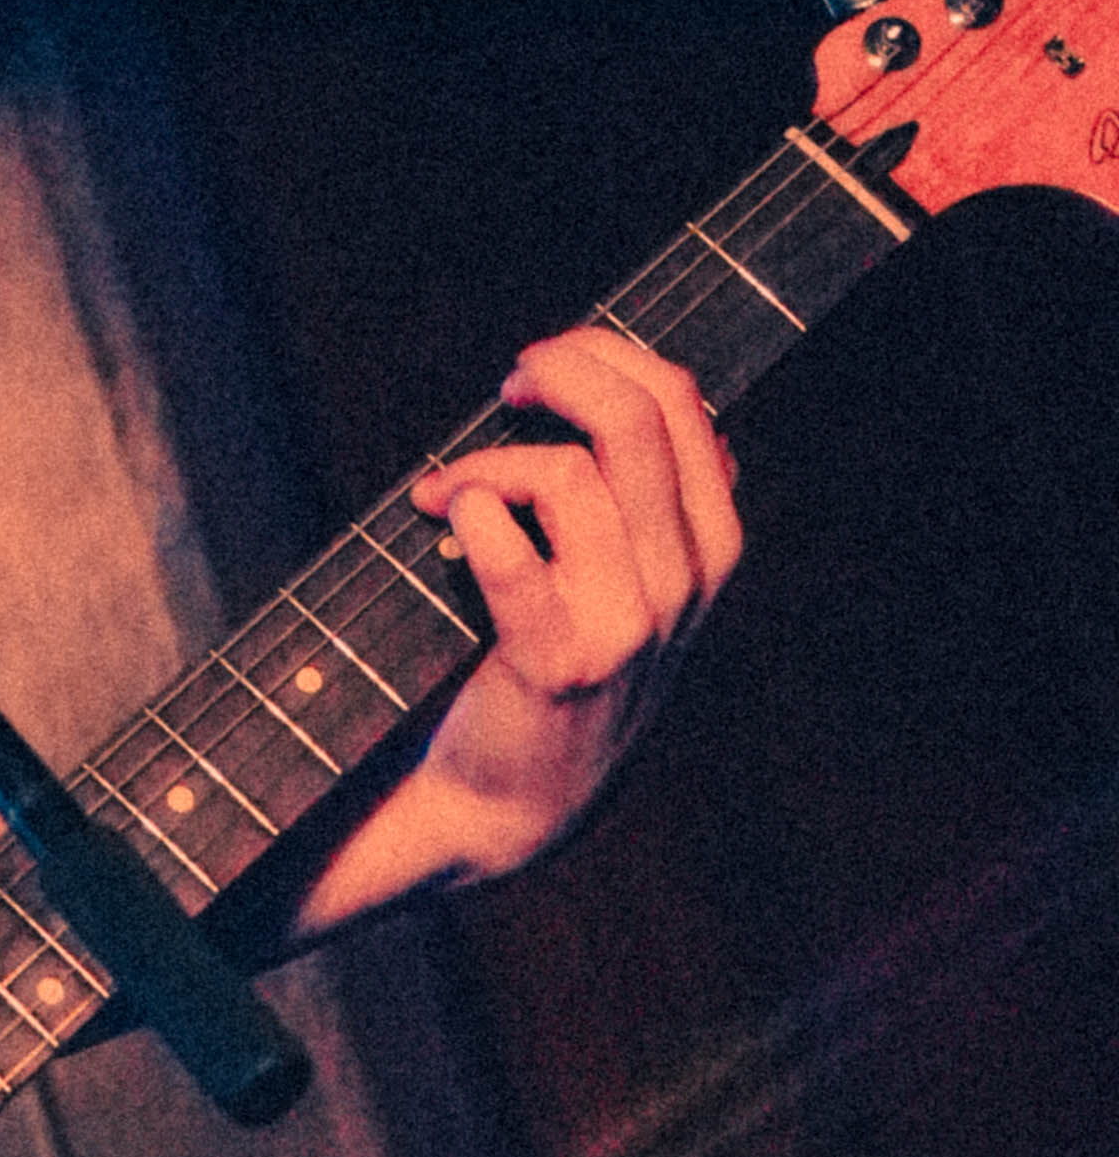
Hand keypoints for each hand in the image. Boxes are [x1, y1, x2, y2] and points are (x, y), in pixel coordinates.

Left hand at [387, 320, 741, 887]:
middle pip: (638, 420)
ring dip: (489, 461)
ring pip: (569, 475)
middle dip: (560, 373)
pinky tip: (443, 514)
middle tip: (506, 385)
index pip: (681, 404)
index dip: (604, 356)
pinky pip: (510, 550)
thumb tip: (633, 385)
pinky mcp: (559, 660)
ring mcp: (629, 624)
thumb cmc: (565, 665)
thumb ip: (653, 496)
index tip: (545, 362)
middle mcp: (687, 581)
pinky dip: (467, 510)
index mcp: (712, 545)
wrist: (520, 800)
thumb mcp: (639, 583)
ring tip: (450, 486)